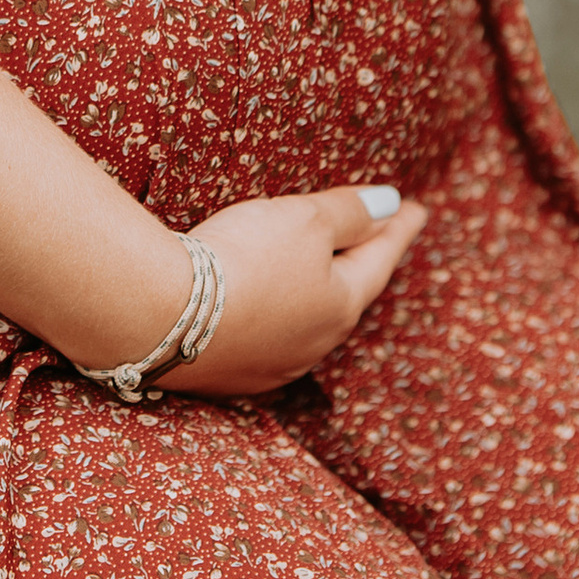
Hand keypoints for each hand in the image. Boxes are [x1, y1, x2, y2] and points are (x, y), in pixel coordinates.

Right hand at [159, 182, 426, 393]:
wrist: (162, 317)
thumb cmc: (243, 259)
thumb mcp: (304, 220)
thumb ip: (349, 212)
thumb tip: (391, 205)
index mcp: (341, 306)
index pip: (379, 258)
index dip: (397, 229)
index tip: (417, 210)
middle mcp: (313, 344)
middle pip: (346, 295)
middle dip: (359, 265)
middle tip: (374, 240)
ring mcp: (270, 365)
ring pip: (305, 322)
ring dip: (315, 294)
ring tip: (318, 272)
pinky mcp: (226, 373)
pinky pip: (264, 336)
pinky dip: (273, 314)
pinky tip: (260, 308)